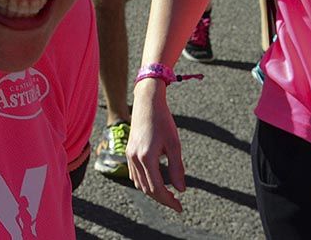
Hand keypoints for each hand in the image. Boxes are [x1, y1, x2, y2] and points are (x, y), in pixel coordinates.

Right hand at [126, 79, 185, 211]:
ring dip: (153, 192)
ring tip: (168, 194)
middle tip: (177, 203)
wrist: (147, 102)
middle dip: (162, 199)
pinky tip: (156, 181)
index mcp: (146, 158)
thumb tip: (182, 190)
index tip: (180, 207)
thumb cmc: (163, 121)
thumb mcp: (174, 145)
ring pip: (139, 183)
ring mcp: (129, 155)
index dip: (169, 201)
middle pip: (147, 189)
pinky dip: (145, 182)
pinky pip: (135, 175)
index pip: (157, 189)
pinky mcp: (129, 152)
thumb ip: (177, 168)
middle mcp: (135, 159)